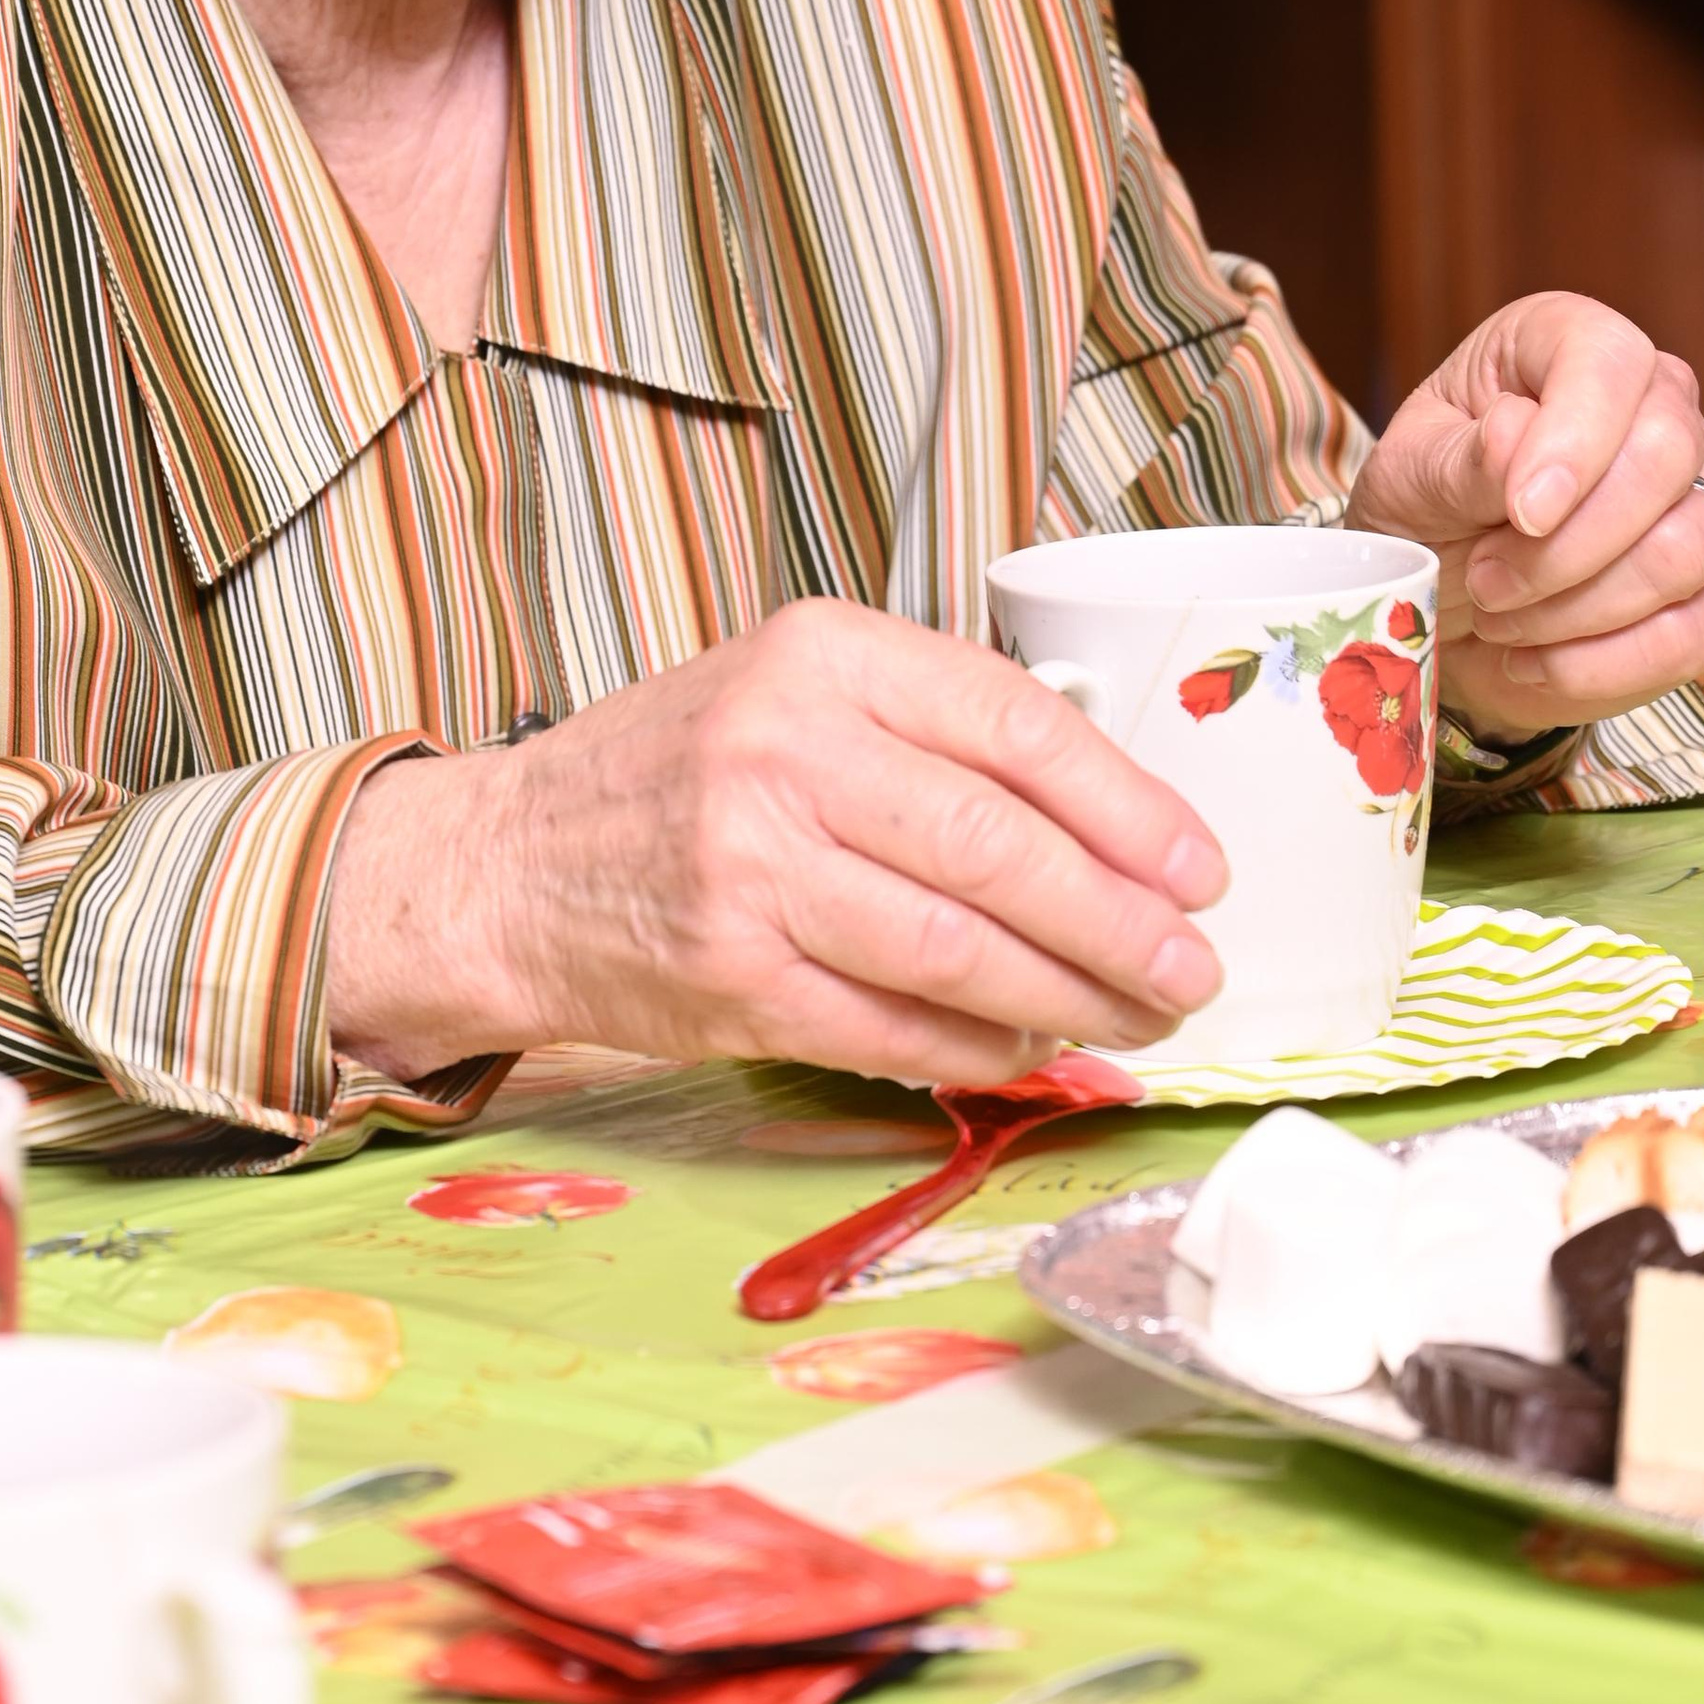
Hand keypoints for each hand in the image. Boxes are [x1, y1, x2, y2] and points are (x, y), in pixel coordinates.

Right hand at [325, 601, 1227, 1094]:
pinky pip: (894, 1028)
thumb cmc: (671, 777)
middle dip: (1121, 923)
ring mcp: (749, 871)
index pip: (1013, 725)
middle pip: (998, 849)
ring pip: (958, 949)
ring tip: (1138, 1016)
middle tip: (1193, 967)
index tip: (1198, 867)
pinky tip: (1027, 1046)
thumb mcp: (787, 692)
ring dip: (1071, 998)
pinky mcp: (729, 978)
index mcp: (818, 656)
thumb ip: (925, 732)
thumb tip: (1113, 828)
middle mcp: (781, 753)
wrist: (505, 865)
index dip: (1129, 807)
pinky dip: (978, 1047)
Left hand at [1346, 292, 1703, 737]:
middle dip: (1563, 546)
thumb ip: (1460, 458)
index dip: (1575, 441)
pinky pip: (1694, 630)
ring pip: (1685, 549)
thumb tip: (1518, 439)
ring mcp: (1693, 491)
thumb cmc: (1424, 512)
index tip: (1522, 514)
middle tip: (1483, 579)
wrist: (1438, 598)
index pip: (1609, 362)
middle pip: (1665, 457)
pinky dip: (1602, 662)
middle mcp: (1650, 400)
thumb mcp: (1409, 477)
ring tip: (1498, 613)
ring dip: (1576, 607)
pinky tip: (1535, 659)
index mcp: (1565, 343)